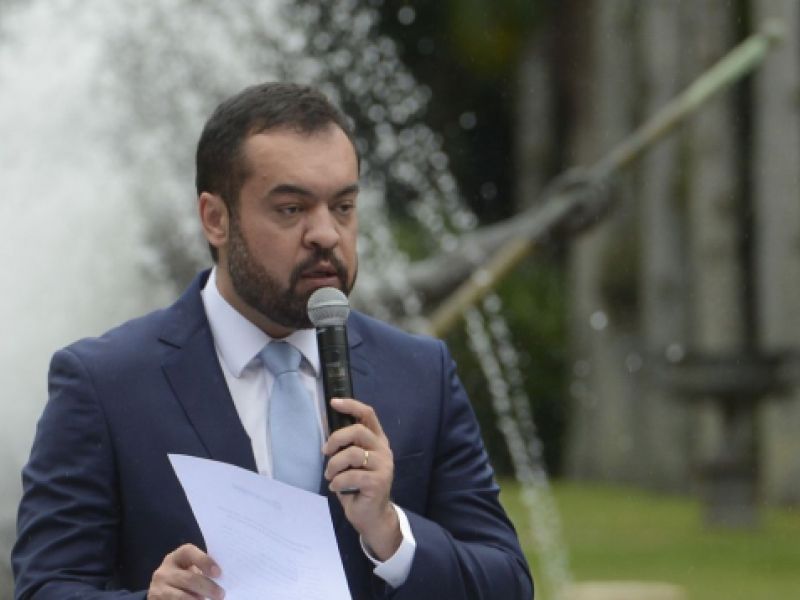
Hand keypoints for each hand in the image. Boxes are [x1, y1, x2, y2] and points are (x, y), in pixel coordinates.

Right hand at [147, 543, 223, 599]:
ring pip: (181, 596)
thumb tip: (222, 578)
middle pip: (188, 578)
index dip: (204, 561)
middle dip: (207, 587)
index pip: (189, 552)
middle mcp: (164, 571)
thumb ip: (202, 570)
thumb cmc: (185, 576)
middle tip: (221, 594)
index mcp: (177, 557)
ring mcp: (158, 588)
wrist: (162, 591)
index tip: (218, 573)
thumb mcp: (190, 569)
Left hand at [323, 397, 401, 560]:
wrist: (372, 516)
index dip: (351, 405)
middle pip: (358, 431)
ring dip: (334, 465)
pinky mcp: (378, 482)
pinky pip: (351, 476)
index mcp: (377, 441)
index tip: (334, 402)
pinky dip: (337, 482)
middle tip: (325, 452)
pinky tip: (336, 488)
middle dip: (336, 439)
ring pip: (353, 454)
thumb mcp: (351, 462)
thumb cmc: (358, 487)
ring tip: (330, 475)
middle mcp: (383, 450)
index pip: (368, 414)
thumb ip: (346, 445)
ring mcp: (383, 466)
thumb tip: (327, 428)